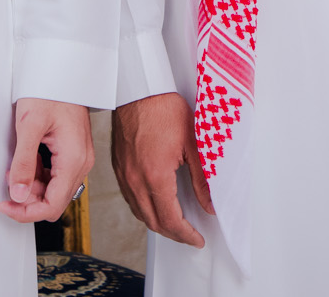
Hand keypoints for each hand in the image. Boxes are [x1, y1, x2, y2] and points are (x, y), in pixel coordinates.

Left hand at [0, 98, 93, 222]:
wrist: (63, 72)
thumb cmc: (49, 91)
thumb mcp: (29, 126)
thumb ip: (24, 163)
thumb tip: (18, 195)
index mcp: (74, 160)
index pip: (52, 206)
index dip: (26, 212)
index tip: (5, 205)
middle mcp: (81, 163)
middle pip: (54, 201)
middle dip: (28, 199)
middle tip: (7, 183)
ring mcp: (79, 159)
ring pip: (54, 190)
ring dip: (31, 186)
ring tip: (14, 167)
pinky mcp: (73, 153)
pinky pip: (55, 176)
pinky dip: (38, 175)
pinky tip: (26, 160)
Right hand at [112, 91, 213, 246]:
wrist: (139, 89)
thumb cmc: (163, 107)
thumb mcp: (193, 142)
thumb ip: (202, 178)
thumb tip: (209, 203)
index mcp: (155, 176)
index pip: (171, 220)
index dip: (186, 235)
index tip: (197, 239)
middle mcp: (135, 180)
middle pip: (153, 222)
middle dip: (174, 234)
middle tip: (190, 235)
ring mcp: (124, 175)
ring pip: (139, 213)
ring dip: (158, 223)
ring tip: (176, 224)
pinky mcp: (119, 167)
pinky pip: (130, 199)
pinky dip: (144, 209)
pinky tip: (155, 204)